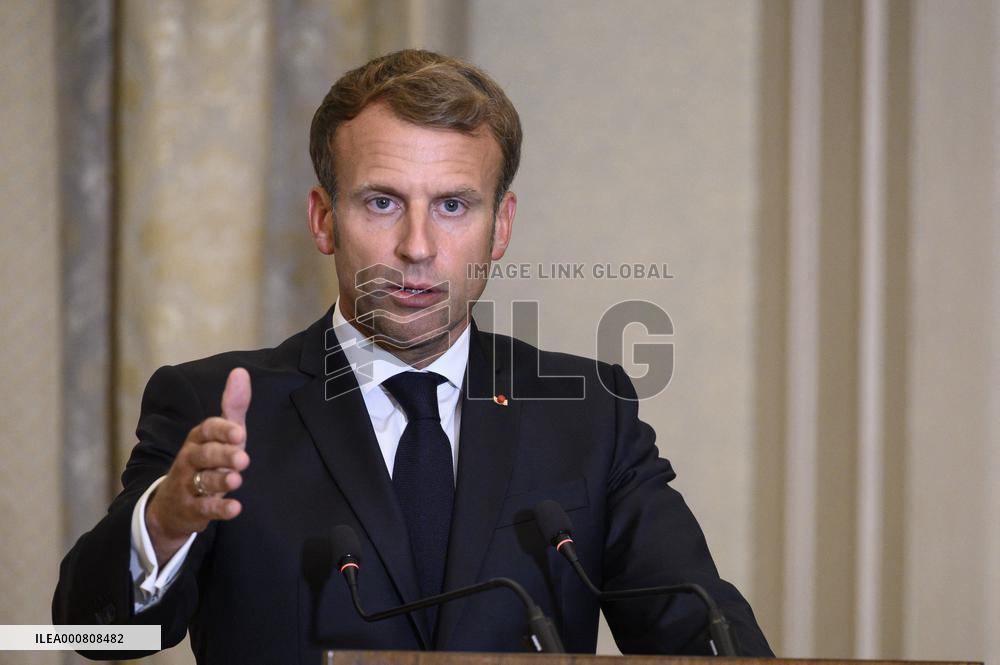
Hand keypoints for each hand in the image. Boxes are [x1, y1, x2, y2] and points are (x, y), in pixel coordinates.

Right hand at [145, 367, 251, 566]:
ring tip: (237, 480)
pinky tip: (235, 508)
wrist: (174, 506)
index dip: (221, 431)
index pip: (206, 430)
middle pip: (203, 456)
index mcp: (198, 439)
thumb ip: (233, 407)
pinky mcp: (192, 510)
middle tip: (243, 458)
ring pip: (202, 482)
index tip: (240, 432)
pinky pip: (204, 509)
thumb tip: (241, 371)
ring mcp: (188, 486)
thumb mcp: (221, 435)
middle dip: (222, 456)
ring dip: (220, 481)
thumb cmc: (207, 462)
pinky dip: (219, 509)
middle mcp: (189, 460)